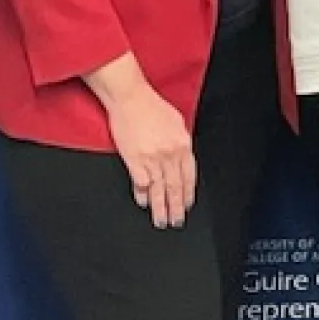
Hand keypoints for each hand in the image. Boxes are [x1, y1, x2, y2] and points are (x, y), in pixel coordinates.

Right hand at [105, 83, 196, 228]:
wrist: (130, 98)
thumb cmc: (151, 105)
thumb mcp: (176, 121)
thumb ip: (180, 141)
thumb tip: (182, 155)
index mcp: (182, 144)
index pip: (189, 175)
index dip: (188, 193)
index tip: (187, 205)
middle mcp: (169, 154)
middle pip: (175, 186)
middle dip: (176, 207)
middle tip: (177, 221)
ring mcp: (151, 158)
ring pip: (158, 189)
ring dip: (160, 207)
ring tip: (161, 221)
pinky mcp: (133, 159)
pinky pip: (140, 183)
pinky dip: (142, 194)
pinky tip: (143, 203)